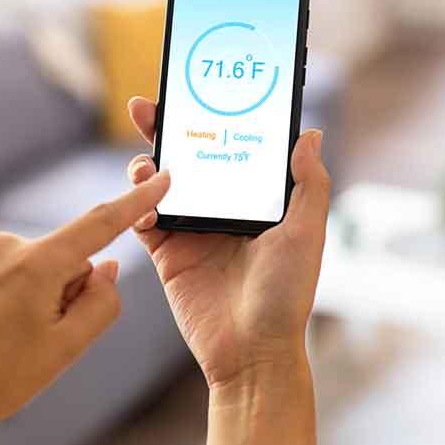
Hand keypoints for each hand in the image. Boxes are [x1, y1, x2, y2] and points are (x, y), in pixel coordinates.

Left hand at [0, 171, 171, 444]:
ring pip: (35, 273)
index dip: (137, 202)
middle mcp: (5, 246)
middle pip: (66, 261)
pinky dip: (9, 306)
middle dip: (67, 295)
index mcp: (37, 262)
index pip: (100, 224)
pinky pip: (4, 281)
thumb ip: (101, 304)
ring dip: (36, 303)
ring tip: (7, 349)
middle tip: (41, 346)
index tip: (164, 177)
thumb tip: (107, 268)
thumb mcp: (66, 349)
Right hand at [123, 97, 329, 389]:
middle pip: (190, 157)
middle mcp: (223, 210)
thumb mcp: (307, 234)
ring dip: (147, 162)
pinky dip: (136, 202)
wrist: (252, 354)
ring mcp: (192, 230)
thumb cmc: (287, 296)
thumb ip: (308, 184)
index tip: (200, 90)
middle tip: (147, 104)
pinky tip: (142, 193)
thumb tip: (309, 133)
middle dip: (167, 128)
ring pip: (161, 183)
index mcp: (257, 201)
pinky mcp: (167, 254)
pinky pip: (142, 219)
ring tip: (147, 156)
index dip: (215, 119)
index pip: (233, 148)